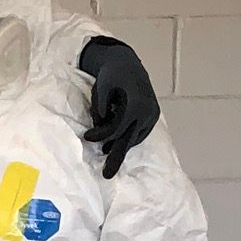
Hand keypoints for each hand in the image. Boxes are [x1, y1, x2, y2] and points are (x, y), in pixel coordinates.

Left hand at [79, 36, 159, 179]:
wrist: (128, 64)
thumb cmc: (111, 74)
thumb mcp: (101, 86)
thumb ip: (99, 106)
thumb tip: (99, 126)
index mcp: (136, 104)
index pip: (116, 128)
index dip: (100, 134)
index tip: (87, 137)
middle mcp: (147, 112)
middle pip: (128, 140)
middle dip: (116, 157)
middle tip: (107, 176)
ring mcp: (152, 116)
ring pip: (133, 138)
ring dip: (119, 146)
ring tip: (107, 157)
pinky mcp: (152, 118)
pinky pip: (138, 134)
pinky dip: (127, 138)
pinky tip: (115, 143)